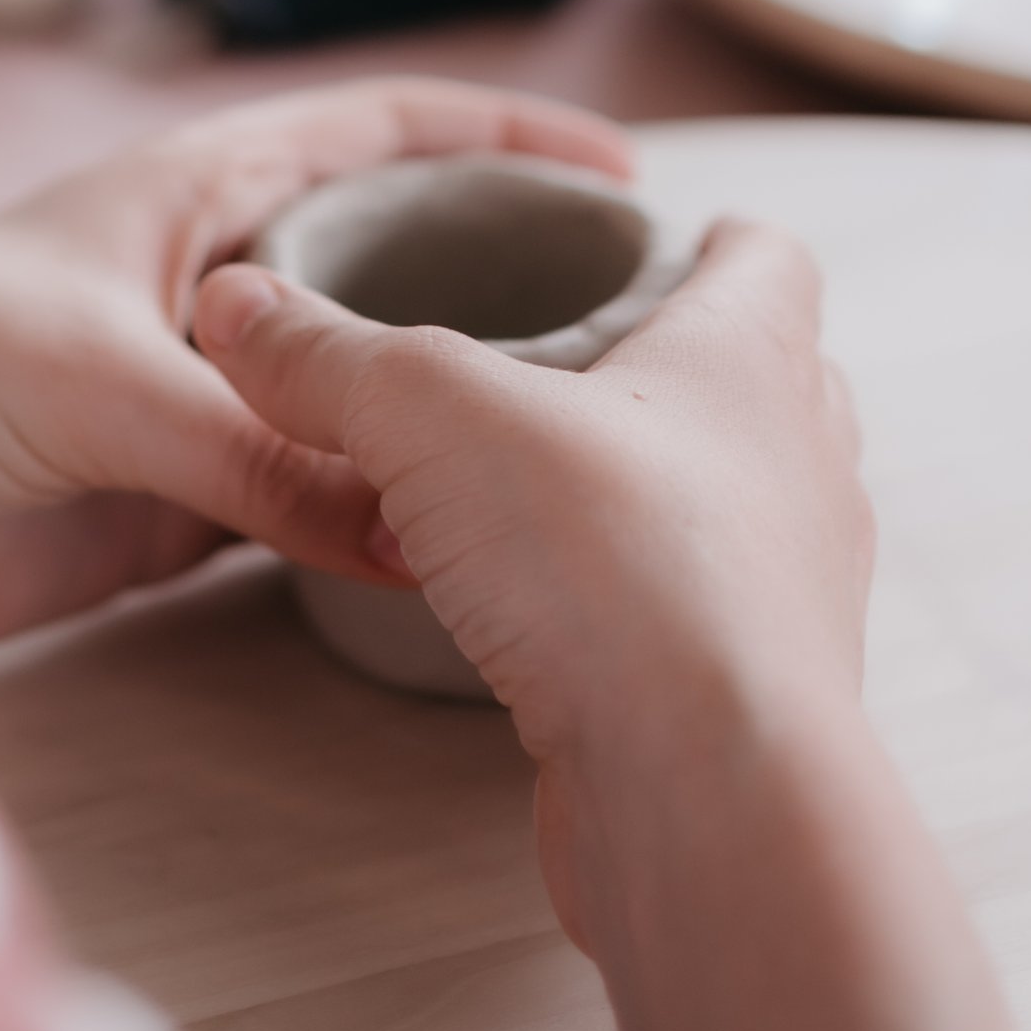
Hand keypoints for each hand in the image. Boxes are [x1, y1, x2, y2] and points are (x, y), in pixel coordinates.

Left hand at [0, 81, 632, 649]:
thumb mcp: (87, 379)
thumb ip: (250, 448)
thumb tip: (408, 518)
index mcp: (189, 194)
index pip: (376, 133)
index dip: (496, 141)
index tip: (619, 174)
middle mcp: (210, 292)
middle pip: (392, 273)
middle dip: (506, 289)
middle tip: (634, 340)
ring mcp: (198, 410)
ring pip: (362, 406)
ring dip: (450, 425)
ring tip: (582, 449)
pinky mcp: (170, 520)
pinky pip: (309, 517)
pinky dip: (382, 532)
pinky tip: (462, 552)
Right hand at [192, 223, 873, 950]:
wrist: (704, 791)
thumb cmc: (608, 559)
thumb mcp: (430, 415)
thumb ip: (327, 357)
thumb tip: (232, 302)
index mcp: (751, 355)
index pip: (771, 261)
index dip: (720, 241)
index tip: (669, 240)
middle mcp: (799, 462)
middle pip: (769, 382)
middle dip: (687, 366)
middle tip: (592, 359)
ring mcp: (789, 591)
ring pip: (739, 509)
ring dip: (664, 493)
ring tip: (560, 491)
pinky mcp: (749, 700)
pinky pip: (700, 624)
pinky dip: (641, 605)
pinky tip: (561, 620)